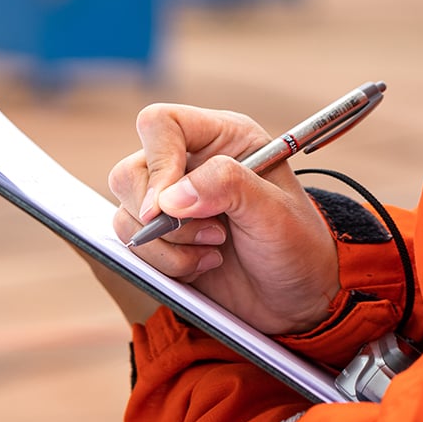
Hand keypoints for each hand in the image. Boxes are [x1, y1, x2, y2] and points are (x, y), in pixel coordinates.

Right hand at [108, 103, 340, 334]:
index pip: (161, 125)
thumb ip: (227, 186)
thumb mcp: (276, 212)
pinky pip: (133, 246)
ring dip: (166, 246)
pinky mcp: (161, 238)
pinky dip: (165, 263)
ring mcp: (171, 203)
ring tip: (213, 252)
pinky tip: (202, 265)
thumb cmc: (296, 245)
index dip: (159, 162)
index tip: (170, 206)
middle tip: (214, 234)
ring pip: (126, 214)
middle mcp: (188, 165)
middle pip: (130, 173)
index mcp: (221, 138)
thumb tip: (169, 198)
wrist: (295, 296)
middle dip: (164, 217)